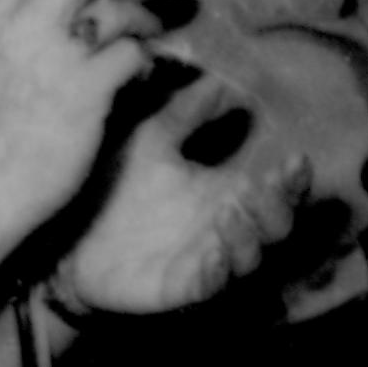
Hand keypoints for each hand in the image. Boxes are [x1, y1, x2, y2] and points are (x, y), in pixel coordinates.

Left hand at [60, 65, 315, 312]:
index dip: (294, 179)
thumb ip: (187, 111)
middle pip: (276, 228)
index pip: (277, 190)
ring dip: (247, 237)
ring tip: (228, 211)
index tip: (296, 156)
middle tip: (260, 187)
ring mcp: (203, 260)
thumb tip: (220, 78)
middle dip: (278, 209)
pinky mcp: (176, 288)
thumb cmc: (118, 185)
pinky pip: (207, 286)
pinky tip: (212, 253)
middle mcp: (223, 230)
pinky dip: (216, 272)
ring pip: (249, 260)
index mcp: (225, 193)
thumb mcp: (153, 139)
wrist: (71, 235)